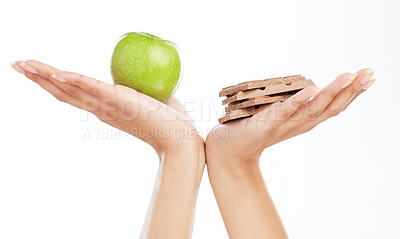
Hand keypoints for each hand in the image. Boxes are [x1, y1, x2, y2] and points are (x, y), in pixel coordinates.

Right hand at [11, 60, 202, 155]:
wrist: (182, 140)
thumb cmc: (172, 123)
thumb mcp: (154, 100)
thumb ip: (145, 91)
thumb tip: (150, 79)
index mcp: (108, 109)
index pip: (75, 94)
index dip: (56, 83)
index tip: (40, 73)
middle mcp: (103, 110)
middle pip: (64, 92)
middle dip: (39, 78)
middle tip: (17, 64)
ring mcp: (109, 107)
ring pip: (71, 90)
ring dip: (46, 76)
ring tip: (23, 64)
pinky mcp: (120, 102)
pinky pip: (93, 89)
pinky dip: (74, 81)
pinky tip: (56, 73)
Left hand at [205, 69, 374, 238]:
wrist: (228, 151)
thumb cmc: (254, 129)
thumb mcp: (280, 116)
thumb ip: (295, 106)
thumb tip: (311, 88)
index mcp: (303, 122)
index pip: (333, 107)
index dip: (352, 93)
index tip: (370, 76)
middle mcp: (297, 126)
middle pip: (329, 108)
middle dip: (351, 90)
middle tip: (369, 73)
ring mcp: (282, 126)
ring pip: (311, 109)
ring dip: (331, 92)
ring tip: (347, 76)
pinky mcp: (264, 125)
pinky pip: (283, 112)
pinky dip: (297, 102)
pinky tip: (311, 90)